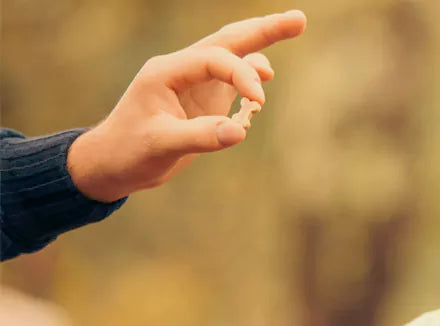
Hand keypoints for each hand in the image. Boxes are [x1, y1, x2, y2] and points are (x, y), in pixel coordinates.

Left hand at [67, 10, 306, 201]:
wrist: (111, 164)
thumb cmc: (129, 152)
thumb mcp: (161, 146)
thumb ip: (200, 136)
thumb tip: (240, 130)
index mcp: (166, 71)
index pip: (214, 60)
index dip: (242, 75)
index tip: (258, 102)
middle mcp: (181, 69)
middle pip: (228, 40)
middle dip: (263, 29)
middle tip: (299, 19)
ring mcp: (193, 82)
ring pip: (233, 54)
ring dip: (262, 44)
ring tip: (294, 25)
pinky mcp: (203, 97)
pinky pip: (232, 77)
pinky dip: (252, 75)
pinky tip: (265, 78)